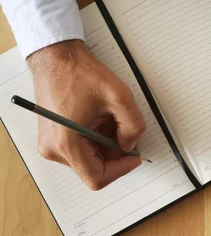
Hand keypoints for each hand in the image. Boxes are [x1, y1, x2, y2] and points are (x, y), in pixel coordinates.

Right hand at [27, 40, 145, 189]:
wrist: (56, 58)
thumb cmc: (79, 73)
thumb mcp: (119, 97)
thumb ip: (133, 126)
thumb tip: (130, 145)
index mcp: (66, 143)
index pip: (97, 178)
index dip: (120, 169)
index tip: (134, 156)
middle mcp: (54, 149)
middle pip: (95, 169)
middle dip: (115, 154)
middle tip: (124, 131)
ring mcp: (52, 145)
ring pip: (90, 160)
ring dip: (107, 145)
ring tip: (109, 120)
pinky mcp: (55, 139)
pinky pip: (83, 150)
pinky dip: (97, 139)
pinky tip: (100, 120)